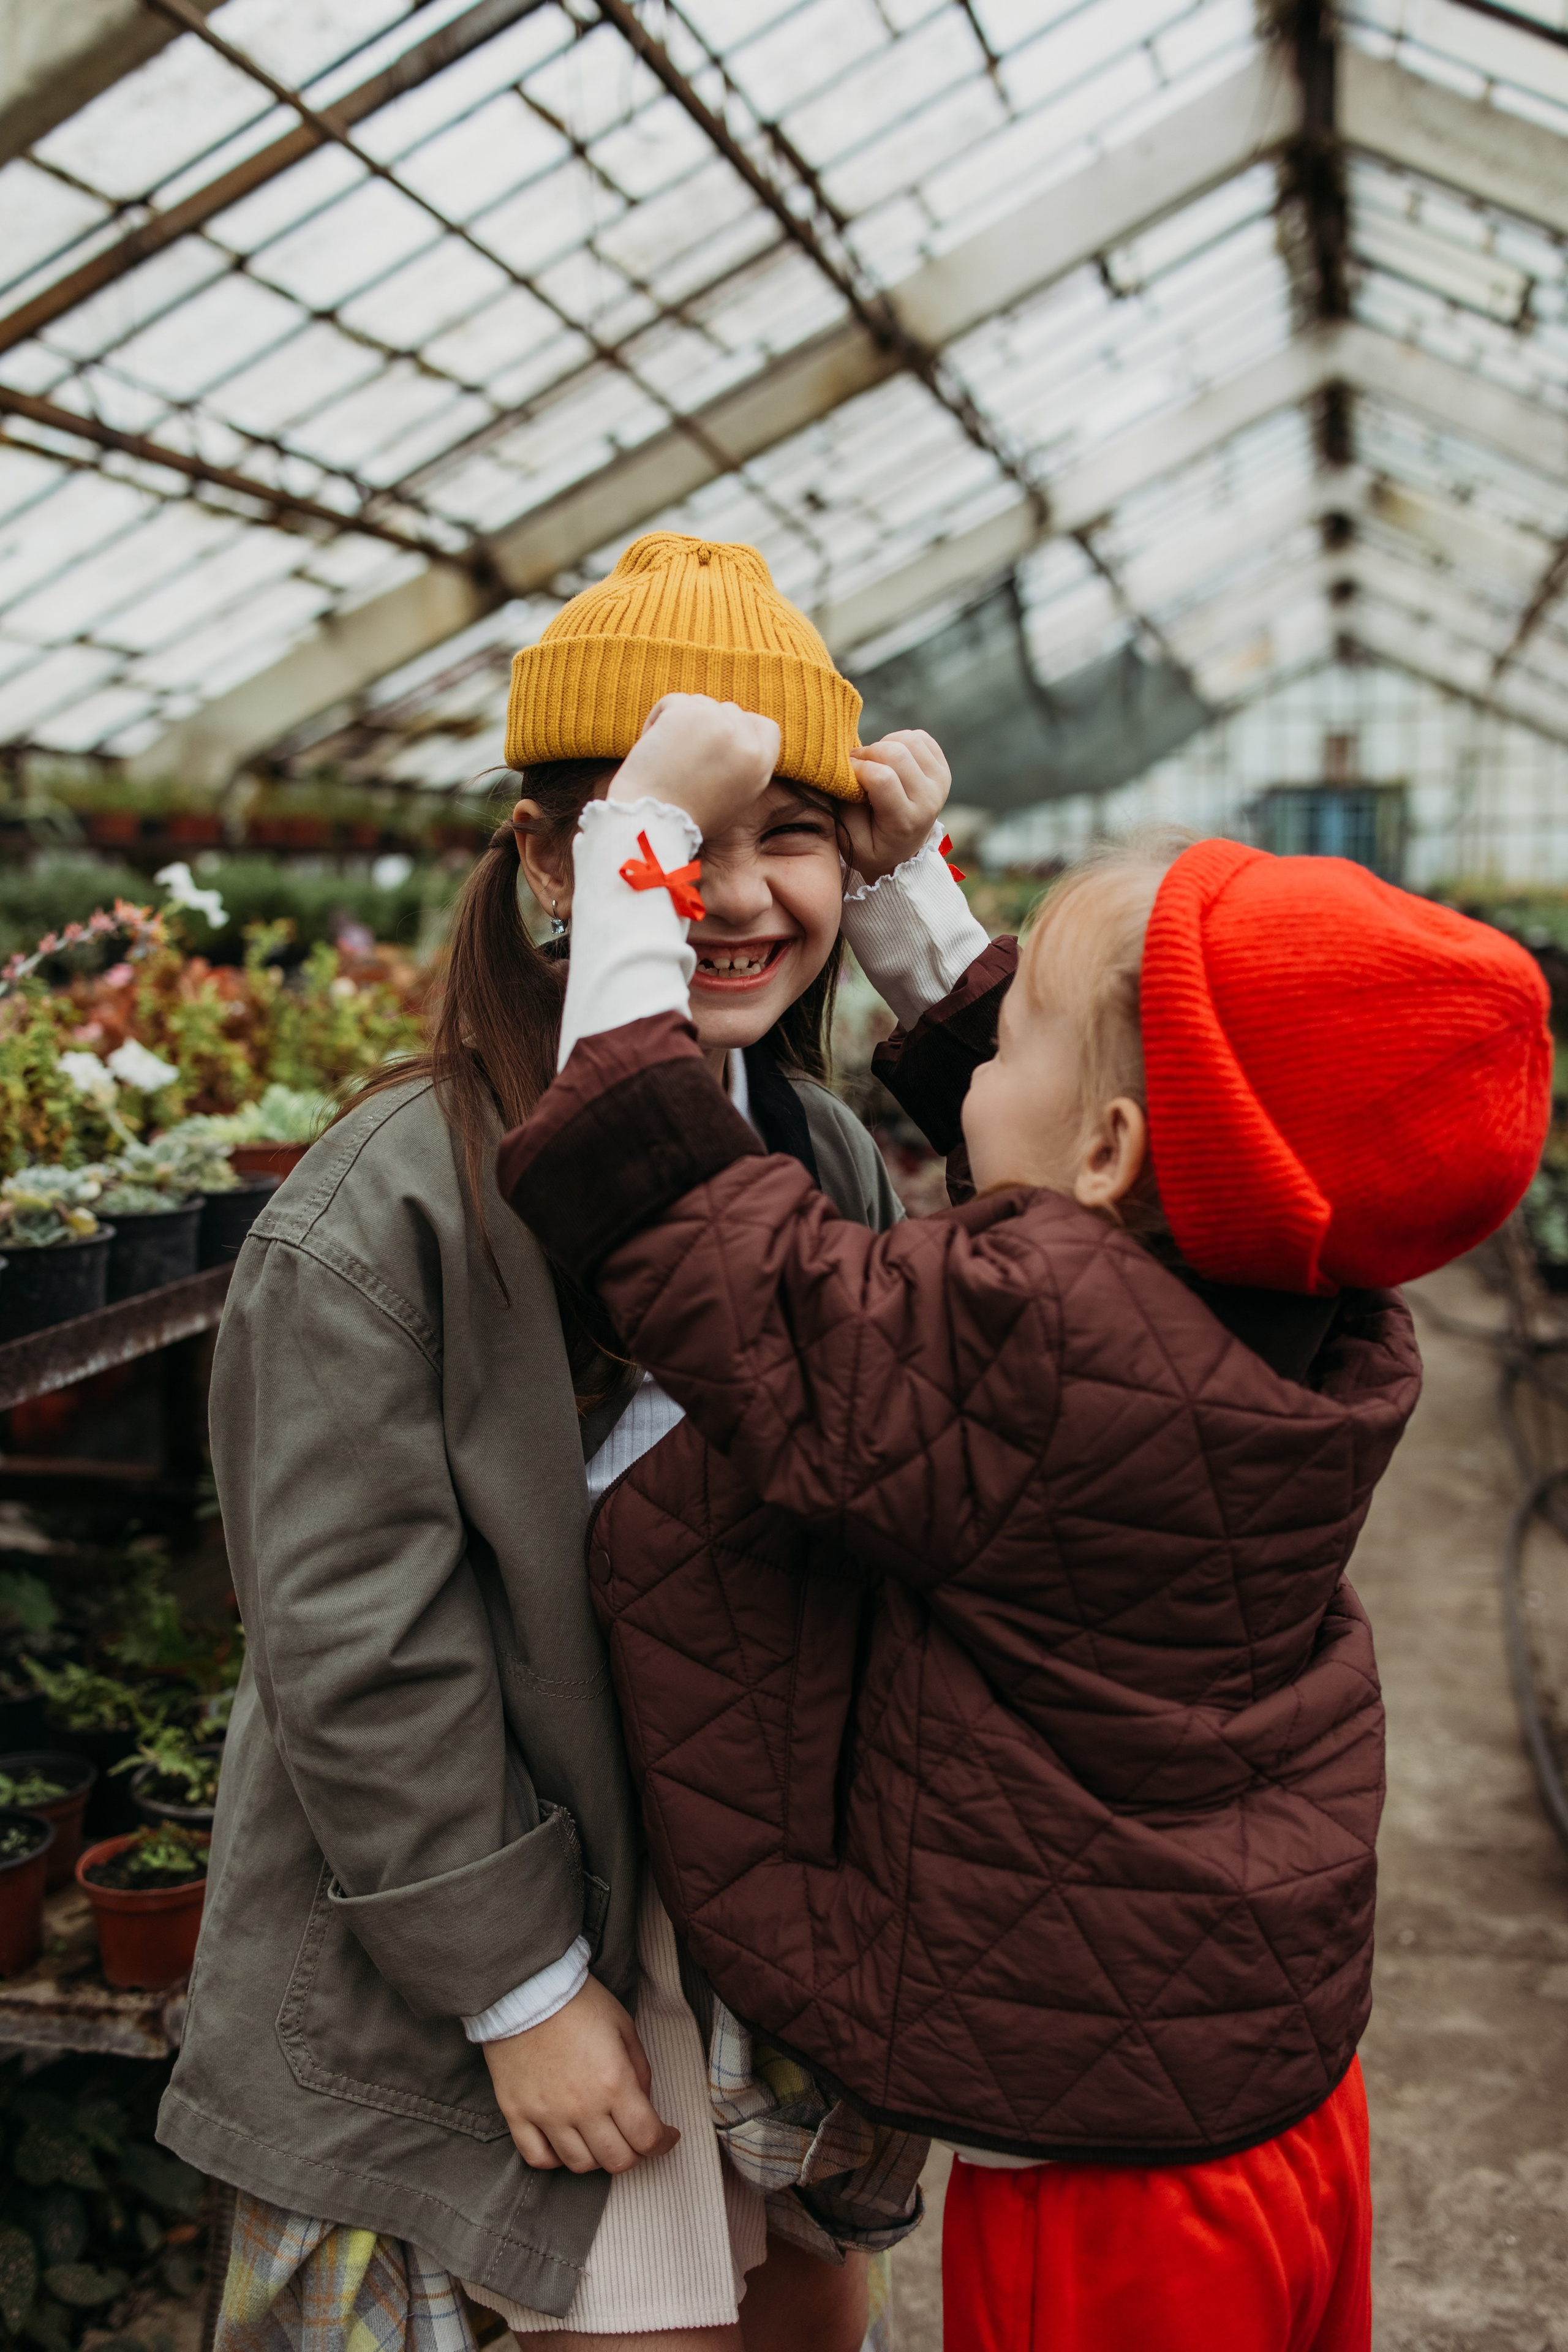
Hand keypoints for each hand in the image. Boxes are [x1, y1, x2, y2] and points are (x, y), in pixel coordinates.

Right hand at [481, 1973, 679, 2174]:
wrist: (525, 1988)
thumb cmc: (579, 2002)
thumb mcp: (624, 2027)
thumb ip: (639, 2071)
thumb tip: (643, 2105)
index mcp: (614, 2083)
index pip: (647, 2138)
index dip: (663, 2143)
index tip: (667, 2136)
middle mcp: (581, 2107)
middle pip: (617, 2160)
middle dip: (635, 2154)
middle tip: (635, 2138)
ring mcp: (546, 2115)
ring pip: (580, 2165)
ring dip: (598, 2157)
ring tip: (600, 2137)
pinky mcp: (517, 2114)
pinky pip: (538, 2158)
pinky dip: (556, 2158)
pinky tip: (565, 2142)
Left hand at [610, 694, 780, 836]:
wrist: (654, 822)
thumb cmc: (686, 817)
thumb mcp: (734, 797)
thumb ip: (742, 765)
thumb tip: (734, 736)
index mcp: (761, 765)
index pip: (766, 727)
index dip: (742, 730)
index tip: (719, 742)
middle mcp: (746, 742)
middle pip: (730, 712)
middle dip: (707, 726)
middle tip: (685, 755)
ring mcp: (718, 724)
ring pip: (701, 703)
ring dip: (682, 722)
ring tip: (667, 757)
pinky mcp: (688, 713)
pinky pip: (673, 702)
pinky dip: (658, 719)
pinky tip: (653, 748)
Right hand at [839, 731, 951, 884]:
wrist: (903, 851)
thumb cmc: (871, 845)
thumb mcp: (850, 840)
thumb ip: (846, 807)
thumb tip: (845, 769)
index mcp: (904, 821)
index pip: (882, 778)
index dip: (857, 767)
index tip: (845, 772)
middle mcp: (928, 801)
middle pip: (897, 753)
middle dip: (868, 752)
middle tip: (856, 764)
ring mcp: (939, 783)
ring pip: (910, 740)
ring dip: (884, 744)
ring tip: (874, 761)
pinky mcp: (943, 771)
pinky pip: (921, 738)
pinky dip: (900, 739)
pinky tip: (890, 758)